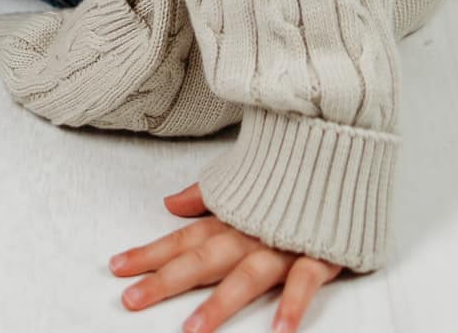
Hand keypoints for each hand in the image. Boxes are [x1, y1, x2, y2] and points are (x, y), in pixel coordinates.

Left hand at [108, 181, 342, 332]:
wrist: (342, 143)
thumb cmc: (290, 170)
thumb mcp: (244, 178)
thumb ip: (206, 195)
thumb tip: (169, 204)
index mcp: (232, 215)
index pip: (184, 237)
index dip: (150, 253)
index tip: (116, 268)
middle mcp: (251, 230)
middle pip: (203, 258)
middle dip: (166, 280)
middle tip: (131, 300)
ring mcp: (284, 242)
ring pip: (247, 274)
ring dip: (220, 303)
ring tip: (192, 330)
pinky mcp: (320, 250)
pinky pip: (306, 280)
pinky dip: (293, 304)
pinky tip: (278, 331)